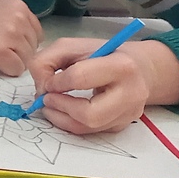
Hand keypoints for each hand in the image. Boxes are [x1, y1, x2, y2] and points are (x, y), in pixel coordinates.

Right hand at [0, 0, 42, 75]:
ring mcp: (11, 35)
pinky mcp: (1, 52)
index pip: (36, 33)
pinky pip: (15, 70)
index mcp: (18, 6)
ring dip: (9, 62)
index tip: (2, 43)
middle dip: (16, 53)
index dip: (20, 42)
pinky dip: (3, 70)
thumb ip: (11, 20)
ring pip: (26, 61)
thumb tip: (24, 40)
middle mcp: (19, 18)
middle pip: (32, 48)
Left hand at [28, 37, 178, 134]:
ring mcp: (129, 113)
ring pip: (88, 127)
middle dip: (60, 107)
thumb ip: (45, 61)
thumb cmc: (100, 54)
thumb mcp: (69, 46)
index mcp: (121, 66)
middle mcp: (132, 93)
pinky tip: (63, 110)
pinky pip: (90, 131)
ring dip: (60, 118)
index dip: (55, 82)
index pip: (79, 78)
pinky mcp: (122, 125)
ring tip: (50, 105)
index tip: (48, 81)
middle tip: (46, 98)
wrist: (137, 67)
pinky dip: (69, 123)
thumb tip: (41, 89)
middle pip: (89, 114)